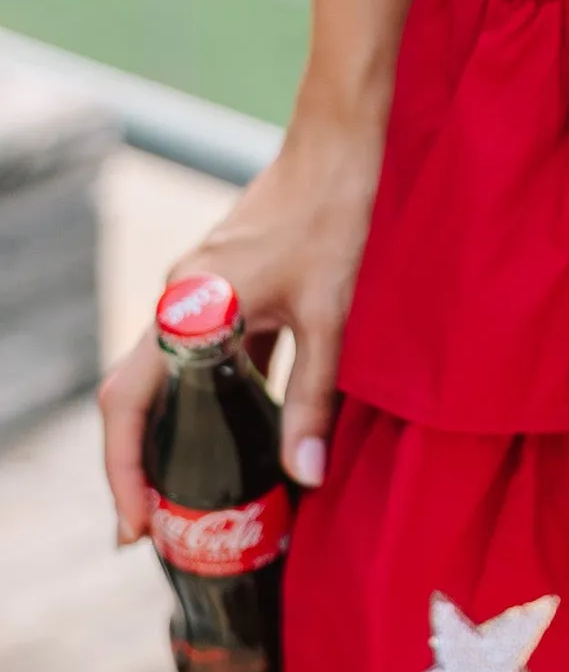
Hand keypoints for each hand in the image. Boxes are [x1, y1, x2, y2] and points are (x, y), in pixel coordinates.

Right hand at [100, 115, 381, 545]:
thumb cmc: (335, 216)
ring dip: (183, 434)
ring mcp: (204, 290)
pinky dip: (220, 399)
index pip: (127, 402)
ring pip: (175, 376)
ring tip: (206, 497)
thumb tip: (306, 476)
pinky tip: (254, 436)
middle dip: (143, 466)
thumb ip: (314, 397)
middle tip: (165, 530)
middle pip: (139, 396)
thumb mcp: (331, 314)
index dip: (123, 470)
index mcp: (190, 309)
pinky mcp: (231, 283)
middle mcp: (183, 300)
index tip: (136, 526)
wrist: (342, 142)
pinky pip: (211, 354)